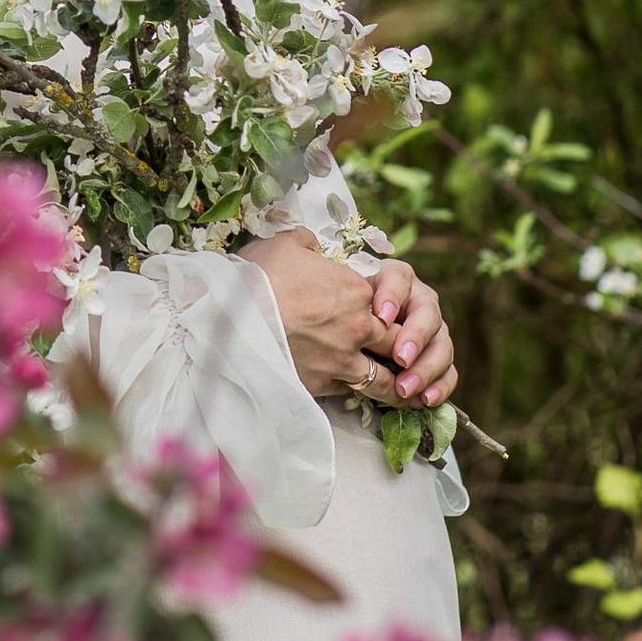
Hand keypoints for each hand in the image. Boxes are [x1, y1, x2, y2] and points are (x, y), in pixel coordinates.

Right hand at [237, 232, 456, 412]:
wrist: (227, 317)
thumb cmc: (257, 274)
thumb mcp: (287, 243)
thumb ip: (311, 244)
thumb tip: (313, 245)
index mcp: (356, 290)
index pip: (393, 306)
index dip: (396, 315)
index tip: (397, 321)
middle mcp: (356, 328)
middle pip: (396, 345)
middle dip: (407, 355)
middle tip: (414, 363)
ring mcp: (339, 360)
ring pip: (382, 380)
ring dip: (397, 387)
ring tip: (407, 394)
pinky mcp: (319, 384)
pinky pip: (348, 393)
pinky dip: (356, 394)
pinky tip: (360, 397)